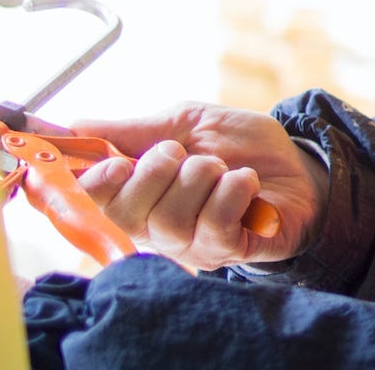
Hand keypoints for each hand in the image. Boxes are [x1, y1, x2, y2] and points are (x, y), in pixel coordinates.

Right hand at [72, 102, 327, 269]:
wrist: (299, 167)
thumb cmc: (239, 148)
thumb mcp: (187, 123)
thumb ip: (134, 130)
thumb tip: (75, 126)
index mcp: (137, 194)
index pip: (91, 201)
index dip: (95, 184)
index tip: (116, 163)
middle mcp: (155, 227)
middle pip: (127, 212)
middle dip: (157, 170)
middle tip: (183, 153)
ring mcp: (190, 244)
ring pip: (172, 217)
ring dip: (202, 176)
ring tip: (223, 168)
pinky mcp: (227, 251)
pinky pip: (215, 223)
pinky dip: (234, 190)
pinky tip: (246, 182)